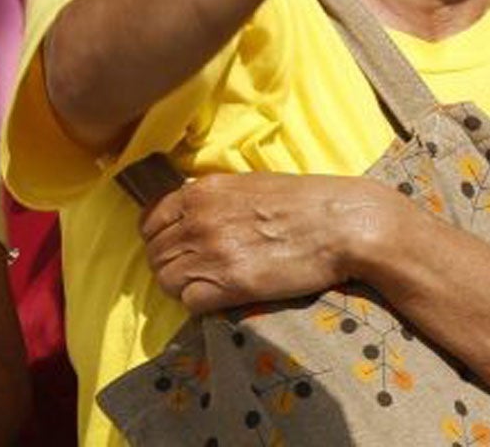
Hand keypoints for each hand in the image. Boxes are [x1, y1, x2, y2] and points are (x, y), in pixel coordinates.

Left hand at [140, 172, 398, 312]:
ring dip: (180, 288)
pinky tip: (217, 301)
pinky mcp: (232, 283)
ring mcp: (212, 252)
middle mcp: (197, 221)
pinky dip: (197, 305)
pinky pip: (189, 302)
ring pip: (166, 280)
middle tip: (190, 275)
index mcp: (198, 193)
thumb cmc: (301, 201)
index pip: (149, 223)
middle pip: (155, 254)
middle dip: (168, 267)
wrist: (341, 223)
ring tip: (204, 289)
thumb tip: (189, 207)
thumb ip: (210, 196)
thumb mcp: (244, 183)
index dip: (157, 240)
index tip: (172, 250)